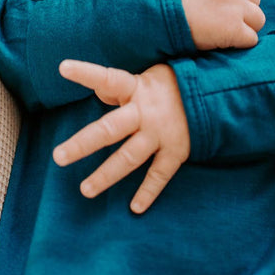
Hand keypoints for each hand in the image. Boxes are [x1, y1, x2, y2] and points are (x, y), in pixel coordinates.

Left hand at [53, 60, 189, 213]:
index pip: (108, 79)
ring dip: (106, 175)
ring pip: (128, 158)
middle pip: (109, 130)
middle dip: (83, 144)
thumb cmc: (172, 84)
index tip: (63, 67)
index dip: (87, 73)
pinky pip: (159, 175)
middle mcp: (145, 113)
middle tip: (58, 157)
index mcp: (136, 88)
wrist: (215, 94)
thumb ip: (121, 86)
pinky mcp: (176, 152)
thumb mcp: (149, 75)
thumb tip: (98, 91)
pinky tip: (135, 207)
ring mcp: (160, 134)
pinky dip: (148, 192)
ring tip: (85, 190)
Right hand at [180, 0, 264, 49]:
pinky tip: (225, 40)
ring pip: (259, 19)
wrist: (162, 14)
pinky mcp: (235, 30)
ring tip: (226, 29)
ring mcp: (237, 8)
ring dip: (247, 26)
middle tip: (225, 16)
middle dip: (245, 9)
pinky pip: (252, 39)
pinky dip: (241, 42)